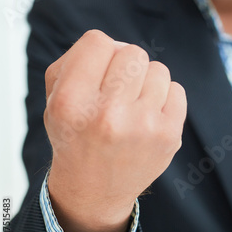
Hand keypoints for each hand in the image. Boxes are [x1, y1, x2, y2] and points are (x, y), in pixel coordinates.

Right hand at [45, 30, 186, 231]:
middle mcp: (107, 115)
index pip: (98, 42)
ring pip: (158, 69)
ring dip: (146, 83)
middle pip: (132, 52)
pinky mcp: (169, 136)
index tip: (98, 73)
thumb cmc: (77, 137)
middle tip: (117, 91)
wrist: (95, 190)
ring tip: (133, 106)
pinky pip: (177, 90)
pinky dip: (165, 99)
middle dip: (125, 67)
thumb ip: (76, 61)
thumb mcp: (54, 100)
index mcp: (71, 102)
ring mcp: (143, 126)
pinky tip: (149, 117)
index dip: (99, 52)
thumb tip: (116, 44)